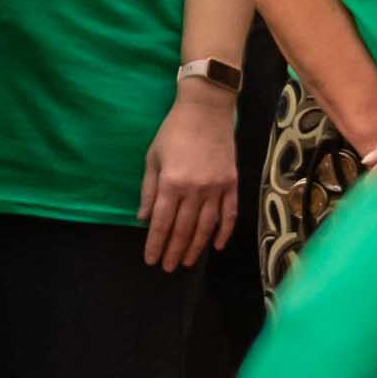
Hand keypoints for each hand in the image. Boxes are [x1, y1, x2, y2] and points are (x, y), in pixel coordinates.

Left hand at [140, 94, 238, 267]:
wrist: (206, 109)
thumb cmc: (173, 131)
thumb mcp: (153, 158)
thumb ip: (149, 190)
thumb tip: (144, 219)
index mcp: (171, 183)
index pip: (162, 222)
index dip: (156, 244)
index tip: (151, 260)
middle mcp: (194, 190)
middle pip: (183, 229)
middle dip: (174, 251)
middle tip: (168, 268)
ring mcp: (216, 188)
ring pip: (206, 227)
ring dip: (196, 247)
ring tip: (187, 263)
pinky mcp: (231, 184)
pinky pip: (229, 214)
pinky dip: (224, 232)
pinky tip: (217, 246)